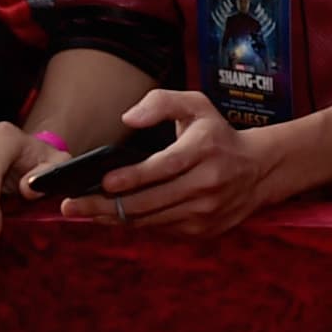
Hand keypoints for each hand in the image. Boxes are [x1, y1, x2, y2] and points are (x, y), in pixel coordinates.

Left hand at [63, 89, 278, 239]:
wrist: (259, 169)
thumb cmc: (217, 135)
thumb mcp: (196, 105)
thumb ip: (161, 102)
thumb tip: (128, 119)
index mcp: (205, 148)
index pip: (163, 167)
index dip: (131, 178)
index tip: (103, 181)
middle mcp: (208, 182)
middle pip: (149, 201)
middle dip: (105, 205)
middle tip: (72, 206)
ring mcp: (207, 210)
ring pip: (151, 219)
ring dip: (114, 218)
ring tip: (85, 213)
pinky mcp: (204, 229)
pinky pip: (160, 229)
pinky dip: (135, 223)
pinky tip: (114, 216)